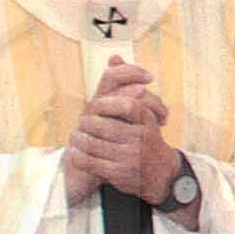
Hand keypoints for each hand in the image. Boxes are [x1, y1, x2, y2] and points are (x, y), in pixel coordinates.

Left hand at [63, 56, 183, 207]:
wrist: (160, 175)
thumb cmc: (147, 138)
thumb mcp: (143, 111)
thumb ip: (126, 84)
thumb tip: (114, 57)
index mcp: (147, 121)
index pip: (128, 106)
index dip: (109, 103)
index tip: (96, 104)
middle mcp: (141, 139)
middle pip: (107, 126)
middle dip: (89, 123)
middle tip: (81, 120)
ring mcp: (130, 157)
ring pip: (97, 145)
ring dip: (81, 140)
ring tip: (74, 136)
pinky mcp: (120, 174)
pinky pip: (93, 163)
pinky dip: (80, 157)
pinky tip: (74, 153)